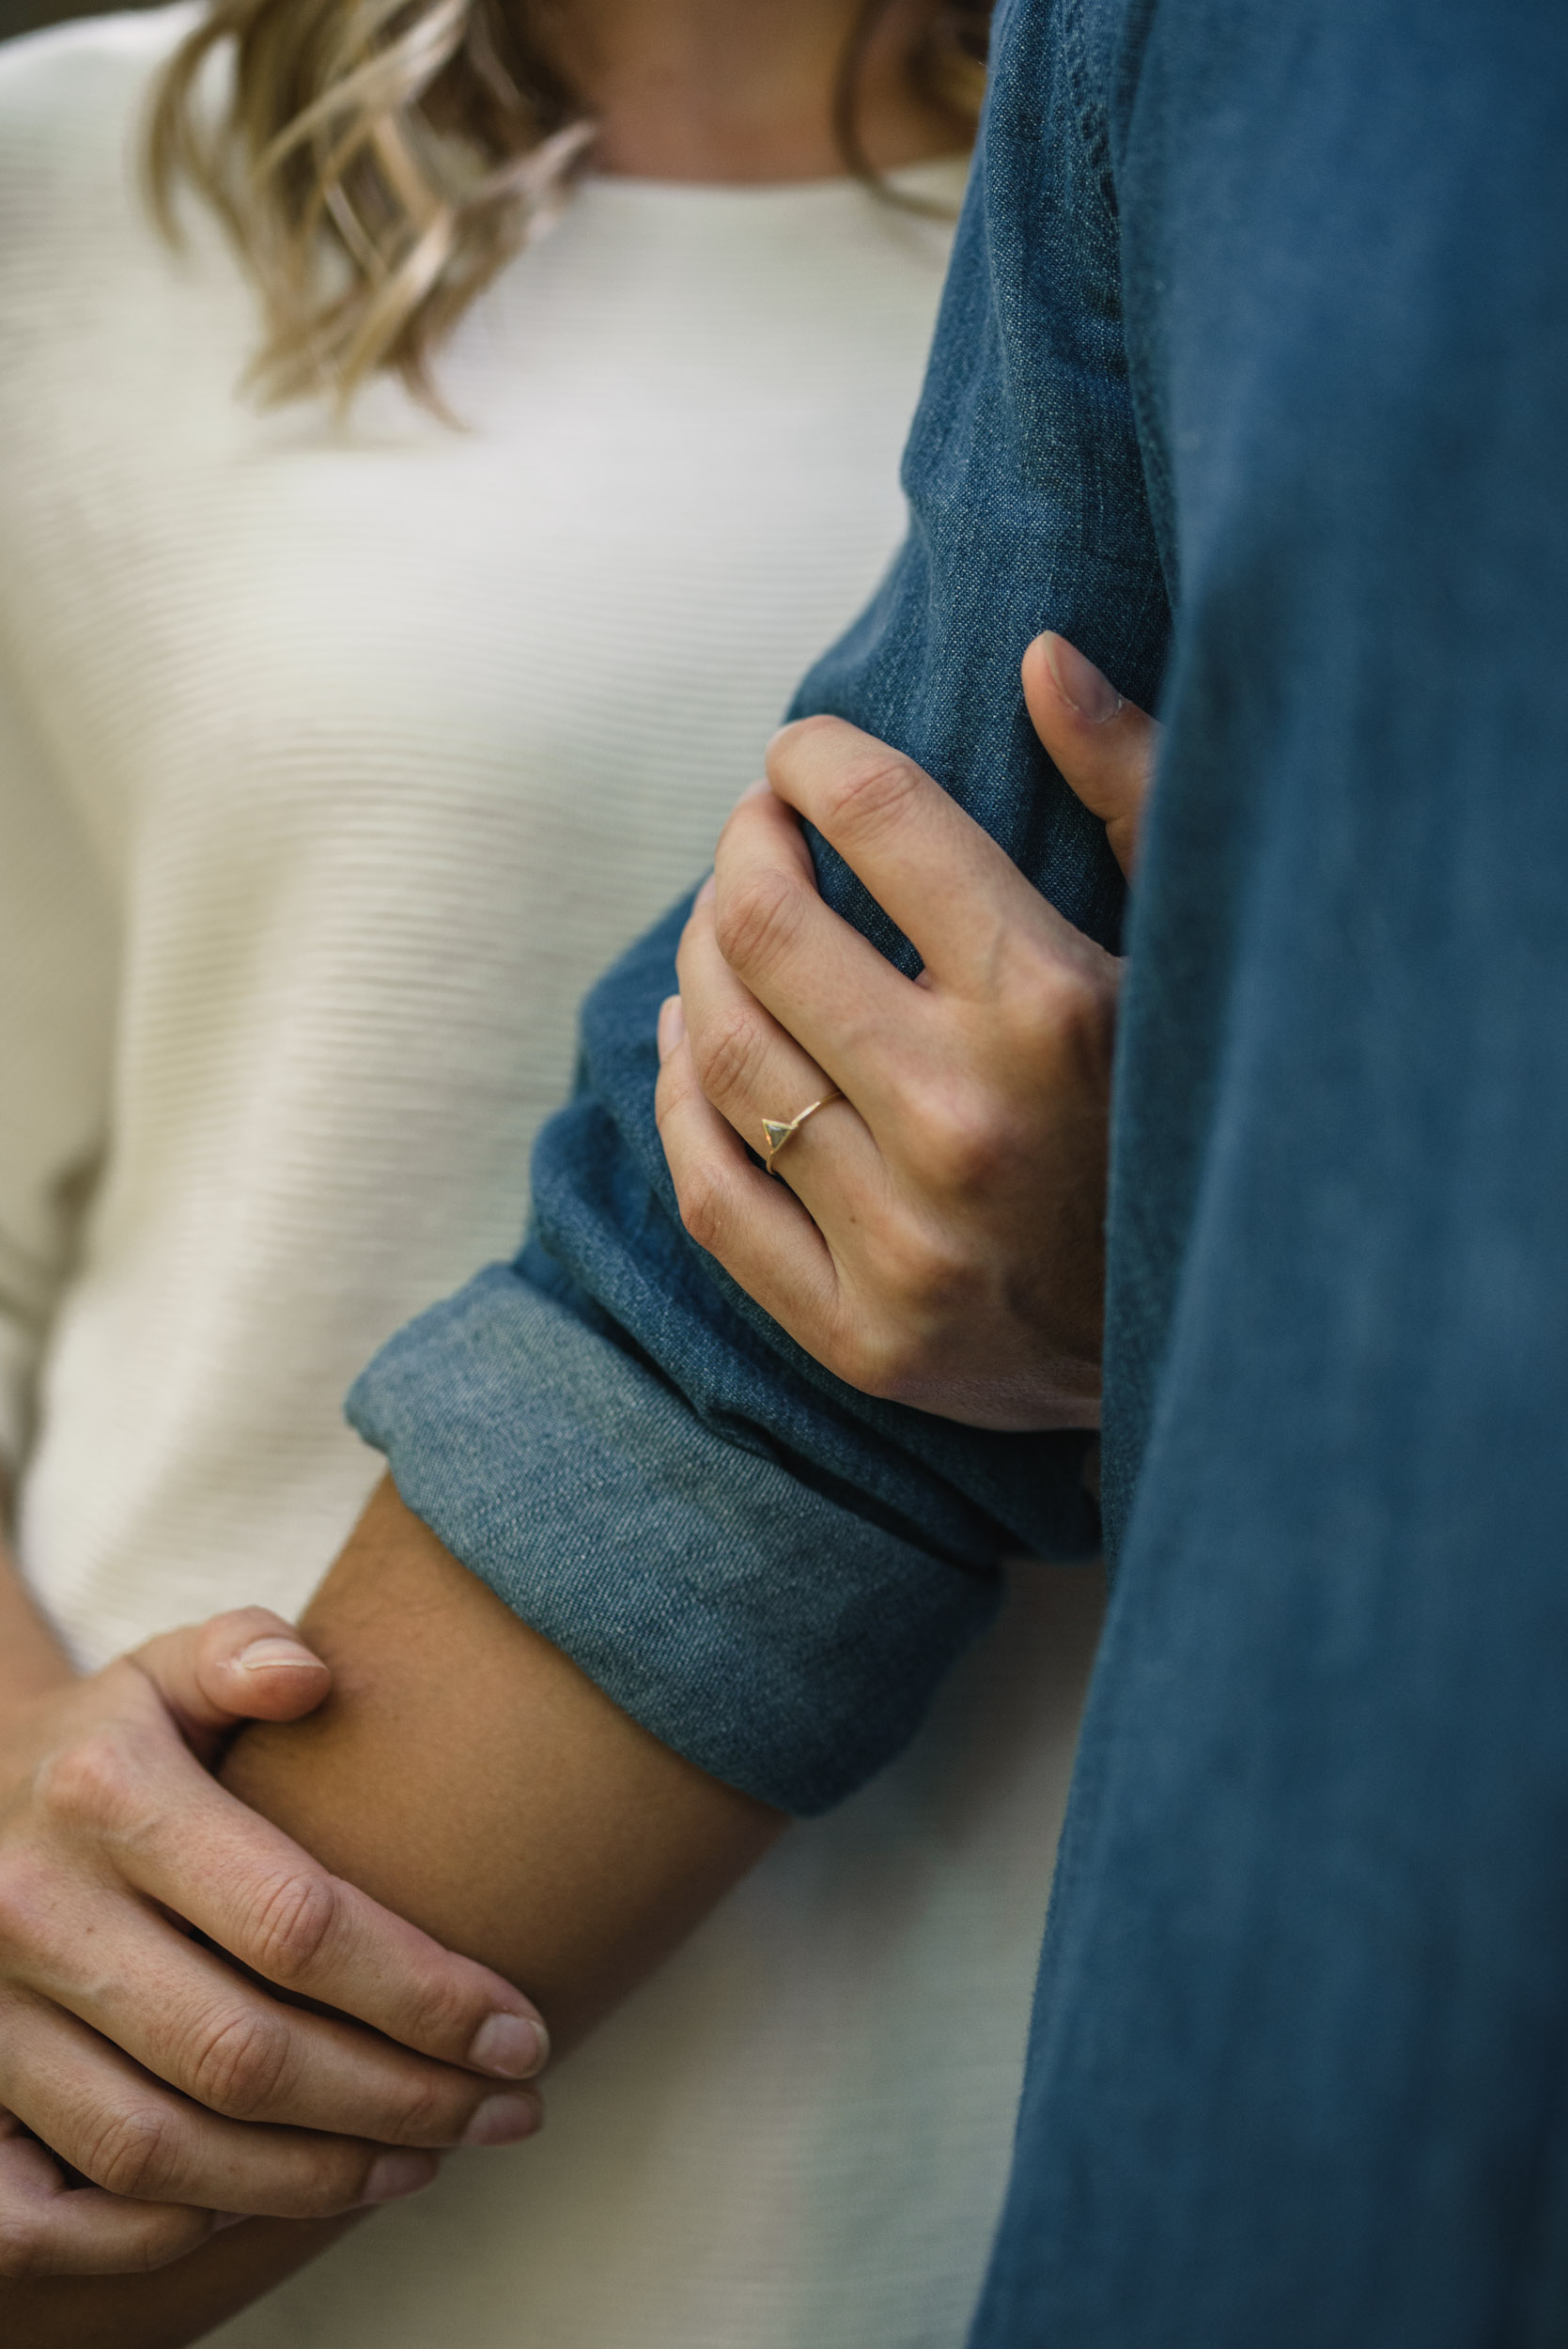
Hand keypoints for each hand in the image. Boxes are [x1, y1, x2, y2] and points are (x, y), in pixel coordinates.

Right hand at [0, 1607, 547, 2279]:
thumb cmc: (105, 1745)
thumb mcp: (160, 1671)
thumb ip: (238, 1651)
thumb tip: (308, 1675)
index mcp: (105, 1796)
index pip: (293, 1923)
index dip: (420, 1993)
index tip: (521, 2026)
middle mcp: (38, 1915)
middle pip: (244, 2055)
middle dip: (400, 2099)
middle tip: (508, 2108)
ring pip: (163, 2151)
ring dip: (314, 2179)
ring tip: (429, 2160)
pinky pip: (56, 2214)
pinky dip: (172, 2231)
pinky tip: (278, 2202)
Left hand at [654, 633, 1158, 1430]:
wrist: (1225, 1338)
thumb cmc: (1205, 1109)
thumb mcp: (1196, 943)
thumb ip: (1133, 790)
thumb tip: (1039, 656)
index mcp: (1054, 1004)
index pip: (874, 816)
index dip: (812, 758)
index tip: (802, 752)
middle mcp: (965, 1120)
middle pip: (762, 924)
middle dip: (743, 844)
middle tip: (758, 830)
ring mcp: (906, 1240)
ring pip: (723, 1050)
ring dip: (700, 955)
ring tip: (725, 922)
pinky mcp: (864, 1333)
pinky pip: (714, 1190)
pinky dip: (680, 1094)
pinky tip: (693, 1037)